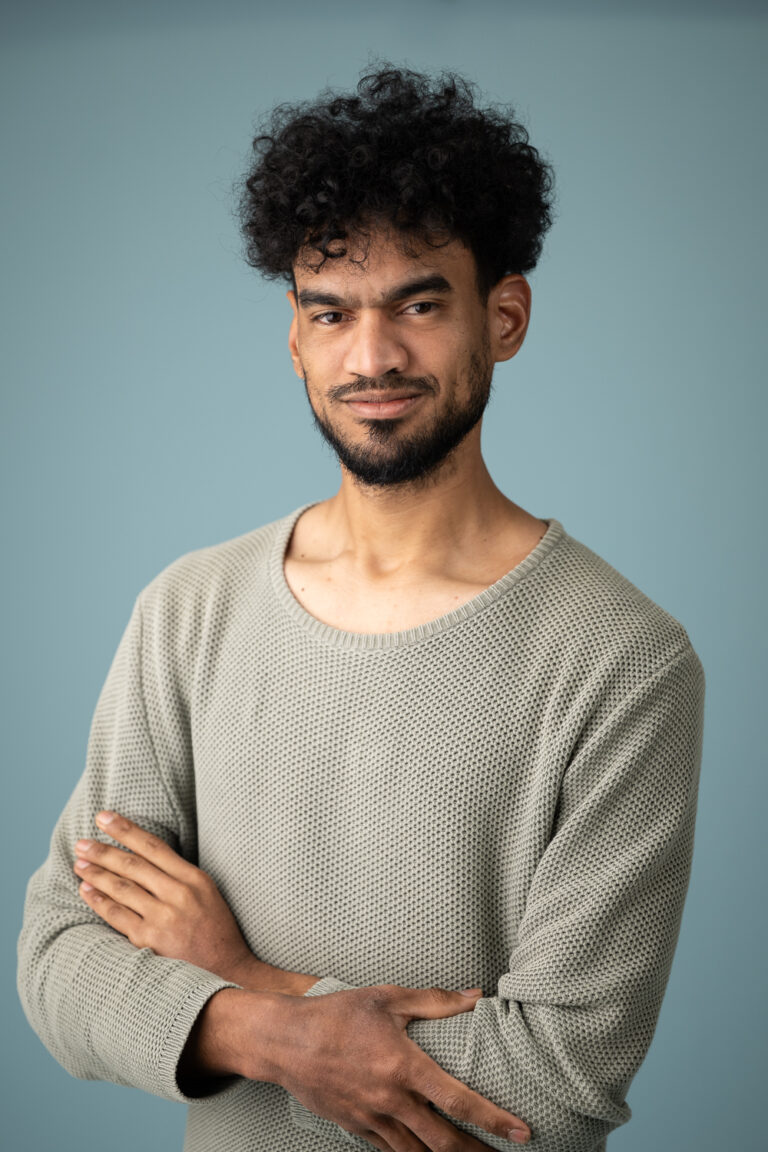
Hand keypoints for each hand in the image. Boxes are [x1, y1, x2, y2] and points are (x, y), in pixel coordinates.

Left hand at [72, 810, 260, 986]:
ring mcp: (164, 917)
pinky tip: (87, 891)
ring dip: (97, 874)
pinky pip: (118, 915)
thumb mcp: (207, 893)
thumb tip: (144, 857)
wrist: (227, 972)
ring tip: (80, 864)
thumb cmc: (216, 931)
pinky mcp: (150, 940)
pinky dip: (99, 901)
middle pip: (133, 865)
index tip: (105, 817)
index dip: (126, 829)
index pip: (154, 846)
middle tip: (82, 842)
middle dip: (103, 851)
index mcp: (195, 878)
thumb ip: (180, 875)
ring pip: (122, 888)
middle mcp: (179, 894)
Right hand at [267, 983, 531, 1149]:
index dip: (493, 1120)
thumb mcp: (387, 998)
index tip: (521, 1132)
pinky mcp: (354, 1127)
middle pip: (442, 1142)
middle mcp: (390, 1098)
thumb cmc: (337, 1013)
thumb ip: (435, 1001)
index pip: (458, 1101)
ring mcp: (371, 1118)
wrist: (284, 1041)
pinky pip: (390, 1149)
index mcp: (403, 1065)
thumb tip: (476, 997)